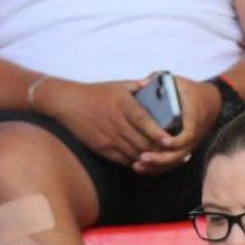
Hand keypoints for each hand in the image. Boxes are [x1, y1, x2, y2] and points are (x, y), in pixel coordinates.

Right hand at [35, 78, 166, 166]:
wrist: (67, 103)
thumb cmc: (96, 93)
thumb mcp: (117, 85)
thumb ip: (137, 86)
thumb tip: (155, 82)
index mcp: (122, 104)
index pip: (143, 120)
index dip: (157, 132)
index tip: (170, 140)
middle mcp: (116, 122)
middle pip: (142, 142)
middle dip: (160, 151)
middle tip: (178, 154)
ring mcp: (109, 137)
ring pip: (135, 153)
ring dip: (151, 159)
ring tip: (168, 161)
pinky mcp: (103, 148)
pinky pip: (124, 160)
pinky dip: (138, 163)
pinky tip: (149, 163)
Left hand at [133, 77, 220, 175]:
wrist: (209, 102)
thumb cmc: (189, 91)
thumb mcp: (178, 81)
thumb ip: (161, 80)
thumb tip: (144, 83)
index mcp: (194, 118)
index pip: (188, 134)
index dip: (176, 141)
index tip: (164, 142)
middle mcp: (193, 135)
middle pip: (179, 154)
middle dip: (160, 158)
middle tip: (142, 157)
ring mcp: (189, 144)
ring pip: (174, 161)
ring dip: (156, 166)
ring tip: (137, 165)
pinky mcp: (183, 149)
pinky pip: (171, 162)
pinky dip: (157, 167)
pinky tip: (142, 167)